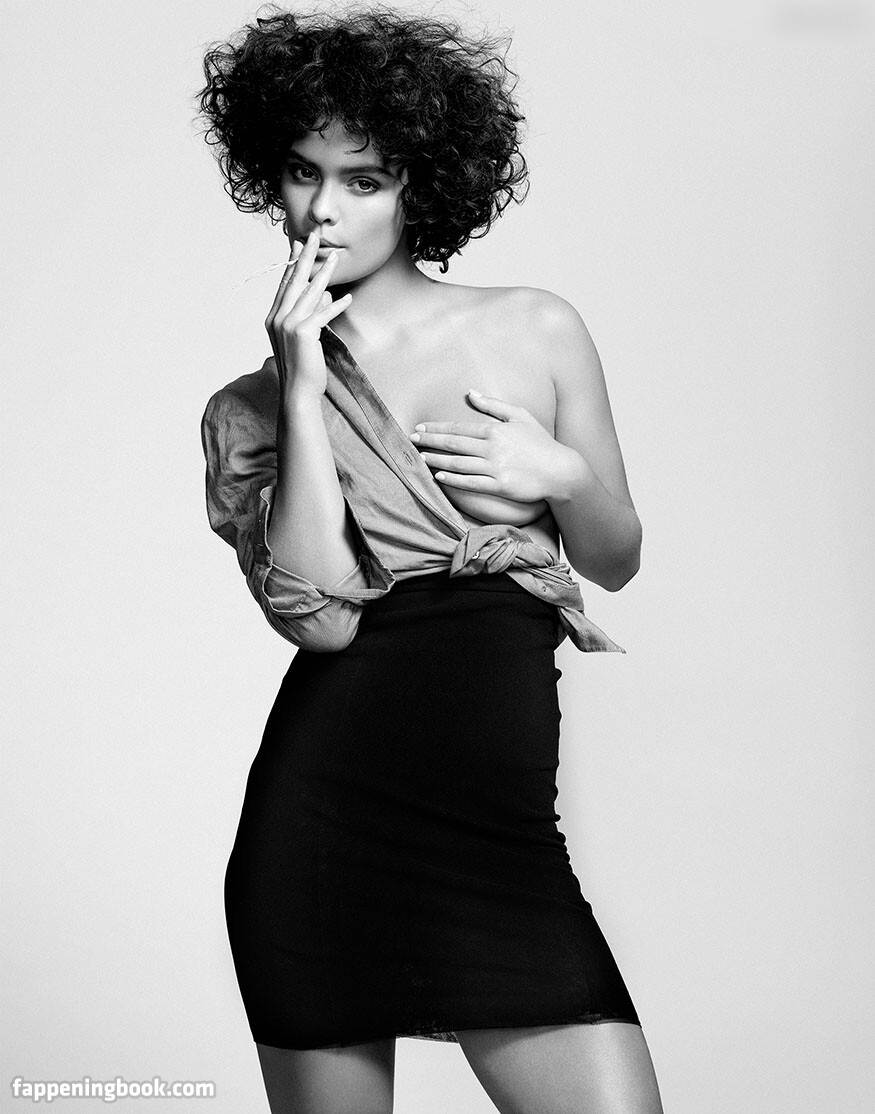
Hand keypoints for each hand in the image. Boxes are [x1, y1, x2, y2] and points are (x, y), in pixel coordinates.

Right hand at [264, 230, 351, 400]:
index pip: (285, 284)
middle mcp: (277, 318)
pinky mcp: (304, 333)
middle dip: (306, 257)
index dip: (293, 263)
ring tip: (335, 258)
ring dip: (324, 274)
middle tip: (314, 236)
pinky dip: (336, 305)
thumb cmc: (302, 366)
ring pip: (309, 293)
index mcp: (273, 317)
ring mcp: (289, 325)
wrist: (297, 391)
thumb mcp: (304, 337)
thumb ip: (311, 313)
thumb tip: (325, 294)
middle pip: (294, 281)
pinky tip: (347, 297)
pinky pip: (323, 313)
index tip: (298, 244)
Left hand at [409, 390, 580, 503]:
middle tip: (412, 440)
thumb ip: (493, 405)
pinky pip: (470, 483)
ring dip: (436, 460)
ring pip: (457, 463)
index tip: (420, 428)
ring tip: (420, 458)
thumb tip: (470, 393)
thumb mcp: (520, 416)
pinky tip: (439, 477)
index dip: (437, 428)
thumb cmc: (541, 442)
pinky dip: (453, 480)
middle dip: (430, 441)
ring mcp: (495, 467)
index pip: (459, 428)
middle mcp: (492, 447)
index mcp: (495, 429)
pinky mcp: (499, 486)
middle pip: (453, 444)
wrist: (561, 470)